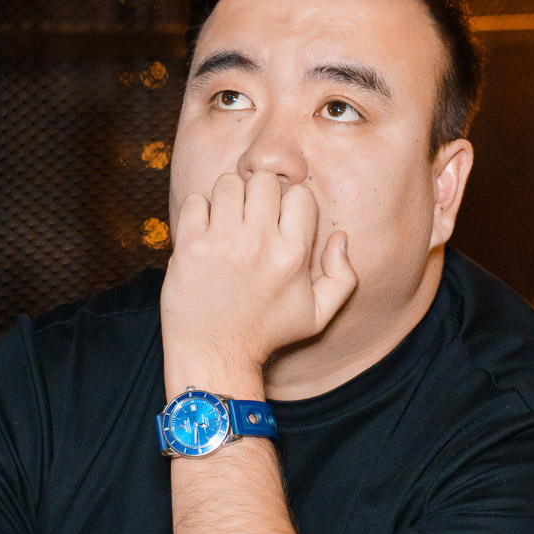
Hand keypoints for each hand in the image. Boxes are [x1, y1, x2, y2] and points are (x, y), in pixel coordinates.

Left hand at [162, 171, 356, 381]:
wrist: (214, 353)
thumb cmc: (265, 333)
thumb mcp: (317, 316)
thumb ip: (342, 277)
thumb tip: (340, 237)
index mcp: (292, 256)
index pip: (299, 195)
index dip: (289, 204)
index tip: (277, 221)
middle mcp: (259, 244)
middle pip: (264, 180)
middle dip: (258, 194)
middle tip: (250, 217)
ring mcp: (222, 243)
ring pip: (228, 183)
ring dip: (228, 198)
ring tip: (227, 221)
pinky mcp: (190, 246)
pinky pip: (196, 201)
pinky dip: (199, 211)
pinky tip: (204, 232)